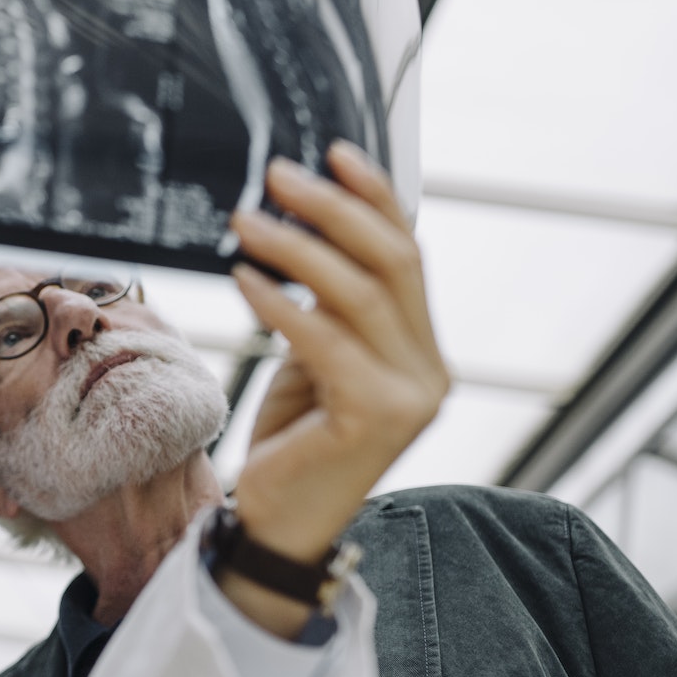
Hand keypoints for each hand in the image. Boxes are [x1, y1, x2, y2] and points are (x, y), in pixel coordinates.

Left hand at [227, 143, 447, 575]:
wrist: (279, 523)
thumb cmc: (295, 441)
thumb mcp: (316, 359)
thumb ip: (331, 305)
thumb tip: (311, 224)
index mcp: (424, 351)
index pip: (408, 254)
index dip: (375, 197)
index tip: (334, 153)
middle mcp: (431, 371)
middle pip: (391, 262)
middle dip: (334, 208)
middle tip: (278, 177)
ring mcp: (411, 397)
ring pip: (357, 294)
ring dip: (296, 247)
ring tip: (245, 221)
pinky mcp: (375, 419)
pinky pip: (323, 340)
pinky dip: (280, 302)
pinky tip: (245, 279)